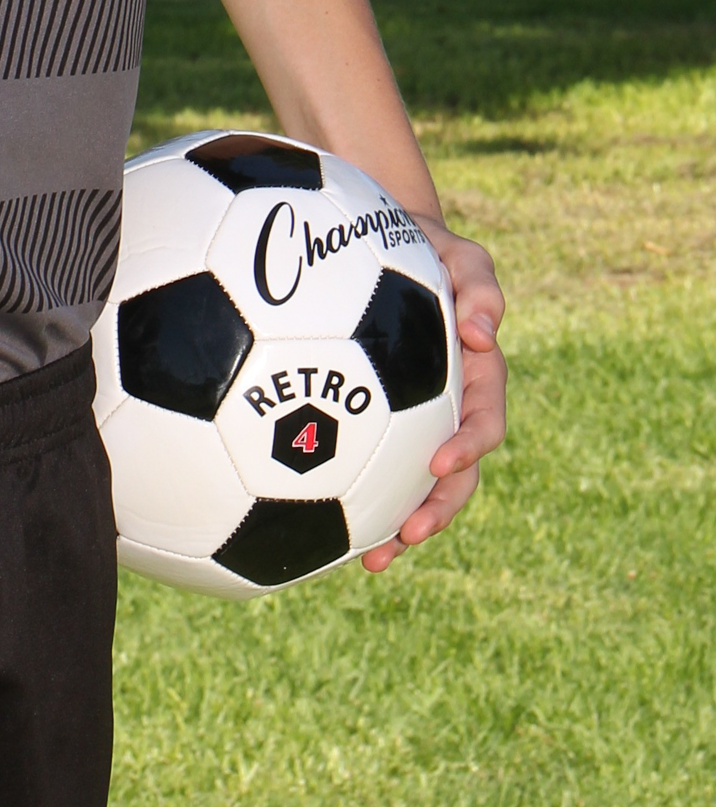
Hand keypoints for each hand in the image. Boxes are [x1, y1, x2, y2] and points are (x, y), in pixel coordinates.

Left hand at [361, 219, 505, 571]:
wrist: (386, 245)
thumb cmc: (427, 248)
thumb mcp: (460, 254)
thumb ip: (479, 285)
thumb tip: (484, 331)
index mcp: (475, 376)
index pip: (483, 420)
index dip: (469, 446)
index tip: (439, 460)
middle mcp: (450, 407)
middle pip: (457, 473)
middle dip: (439, 509)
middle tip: (407, 536)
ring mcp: (418, 418)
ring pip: (418, 485)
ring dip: (404, 525)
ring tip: (374, 561)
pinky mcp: (379, 423)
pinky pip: (375, 468)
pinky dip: (359, 500)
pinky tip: (321, 526)